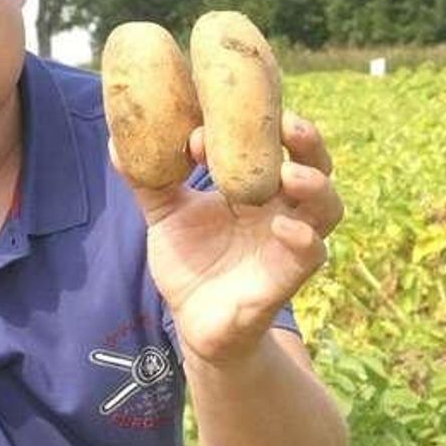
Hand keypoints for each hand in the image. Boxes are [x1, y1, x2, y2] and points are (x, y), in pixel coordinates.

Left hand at [112, 110, 344, 364]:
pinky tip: (284, 228)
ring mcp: (289, 241)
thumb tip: (118, 143)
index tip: (201, 132)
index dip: (247, 131)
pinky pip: (311, 254)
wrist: (193, 322)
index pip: (270, 143)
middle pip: (314, 164)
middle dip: (306, 141)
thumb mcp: (165, 214)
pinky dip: (303, 239)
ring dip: (315, 185)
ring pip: (327, 207)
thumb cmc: (190, 261)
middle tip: (287, 123)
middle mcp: (281, 208)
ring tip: (290, 174)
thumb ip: (147, 180)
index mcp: (256, 186)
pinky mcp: (288, 277)